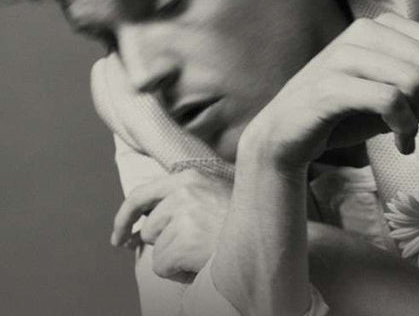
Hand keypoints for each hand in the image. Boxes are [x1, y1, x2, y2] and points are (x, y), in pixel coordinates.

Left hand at [111, 169, 230, 281]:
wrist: (268, 233)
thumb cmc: (241, 221)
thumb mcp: (212, 196)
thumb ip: (181, 201)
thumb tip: (139, 229)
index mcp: (189, 177)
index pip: (141, 194)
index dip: (123, 217)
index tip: (118, 237)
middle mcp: (183, 190)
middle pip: (149, 229)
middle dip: (165, 245)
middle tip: (195, 247)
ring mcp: (183, 214)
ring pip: (155, 250)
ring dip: (176, 258)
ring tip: (206, 251)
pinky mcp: (184, 239)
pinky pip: (162, 266)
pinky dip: (179, 273)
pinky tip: (204, 262)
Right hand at [241, 13, 418, 167]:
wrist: (287, 134)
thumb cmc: (344, 113)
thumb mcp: (402, 97)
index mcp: (381, 27)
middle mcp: (363, 32)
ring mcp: (343, 56)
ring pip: (415, 79)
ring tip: (407, 135)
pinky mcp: (330, 85)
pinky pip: (390, 100)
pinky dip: (404, 127)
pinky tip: (399, 143)